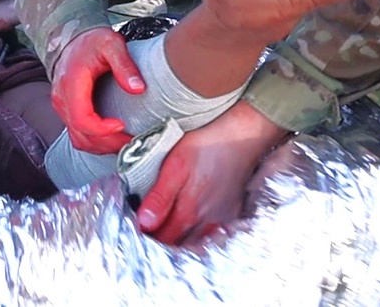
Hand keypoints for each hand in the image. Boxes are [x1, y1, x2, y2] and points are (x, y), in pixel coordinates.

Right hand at [51, 27, 145, 153]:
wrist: (74, 40)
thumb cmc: (91, 41)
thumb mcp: (111, 43)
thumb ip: (124, 65)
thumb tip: (138, 88)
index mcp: (71, 83)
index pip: (81, 119)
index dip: (103, 129)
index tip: (123, 125)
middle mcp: (62, 99)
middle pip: (82, 135)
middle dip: (108, 143)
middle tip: (133, 139)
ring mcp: (63, 108)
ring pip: (79, 140)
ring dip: (103, 146)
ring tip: (126, 141)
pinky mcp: (68, 112)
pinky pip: (78, 136)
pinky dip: (96, 142)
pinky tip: (114, 138)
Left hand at [136, 101, 287, 244]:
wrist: (243, 136)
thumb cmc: (207, 145)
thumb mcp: (176, 165)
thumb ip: (160, 197)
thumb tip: (144, 223)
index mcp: (189, 212)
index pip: (162, 239)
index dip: (146, 234)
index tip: (136, 224)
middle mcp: (207, 222)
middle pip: (179, 244)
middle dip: (162, 239)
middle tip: (149, 225)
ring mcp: (222, 218)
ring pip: (196, 241)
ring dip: (181, 238)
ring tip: (168, 224)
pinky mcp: (232, 211)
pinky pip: (213, 232)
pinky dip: (200, 232)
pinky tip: (193, 220)